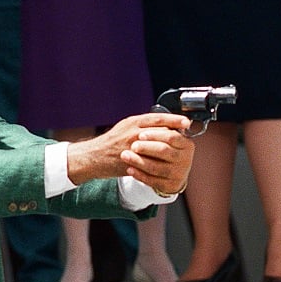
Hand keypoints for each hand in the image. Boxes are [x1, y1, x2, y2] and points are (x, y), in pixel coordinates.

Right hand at [67, 113, 194, 194]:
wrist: (94, 156)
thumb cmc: (112, 142)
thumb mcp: (126, 127)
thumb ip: (143, 125)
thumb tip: (163, 124)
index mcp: (132, 122)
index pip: (157, 118)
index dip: (173, 120)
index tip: (186, 122)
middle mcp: (132, 133)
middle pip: (160, 132)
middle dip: (174, 134)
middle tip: (186, 137)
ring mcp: (131, 147)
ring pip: (156, 147)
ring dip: (168, 149)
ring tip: (179, 151)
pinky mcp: (130, 161)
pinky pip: (149, 162)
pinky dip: (159, 161)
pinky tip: (167, 162)